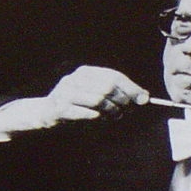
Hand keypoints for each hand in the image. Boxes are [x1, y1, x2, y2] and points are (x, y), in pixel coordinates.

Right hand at [0, 66, 148, 136]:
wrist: (46, 114)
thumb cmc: (78, 106)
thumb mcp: (97, 96)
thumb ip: (118, 94)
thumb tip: (144, 97)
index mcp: (86, 72)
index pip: (113, 76)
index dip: (131, 88)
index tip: (144, 99)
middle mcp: (75, 78)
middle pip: (107, 87)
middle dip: (120, 101)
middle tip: (123, 111)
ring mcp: (65, 92)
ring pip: (97, 99)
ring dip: (109, 111)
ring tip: (111, 116)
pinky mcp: (59, 108)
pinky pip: (84, 112)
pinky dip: (95, 117)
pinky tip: (97, 118)